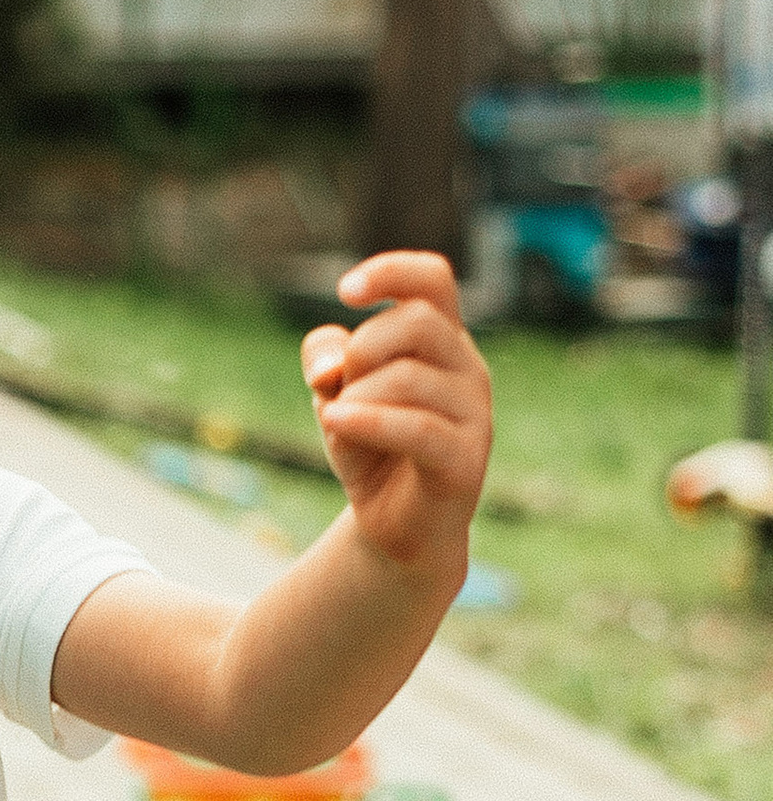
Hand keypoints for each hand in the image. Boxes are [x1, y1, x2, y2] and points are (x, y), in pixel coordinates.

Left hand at [302, 252, 492, 569]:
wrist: (395, 529)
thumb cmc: (370, 450)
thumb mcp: (335, 396)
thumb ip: (325, 360)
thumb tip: (330, 363)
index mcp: (442, 341)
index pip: (433, 279)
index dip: (391, 271)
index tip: (344, 291)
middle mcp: (467, 368)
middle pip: (416, 322)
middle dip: (361, 349)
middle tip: (340, 388)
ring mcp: (474, 413)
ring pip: (409, 376)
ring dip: (357, 397)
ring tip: (340, 423)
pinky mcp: (466, 459)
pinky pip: (416, 427)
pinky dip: (367, 421)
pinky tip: (335, 422)